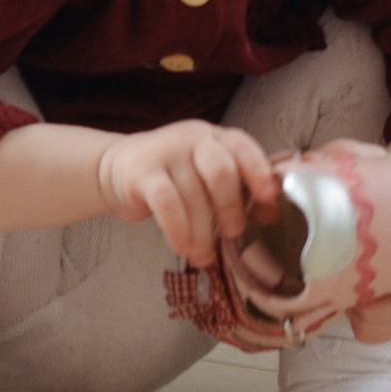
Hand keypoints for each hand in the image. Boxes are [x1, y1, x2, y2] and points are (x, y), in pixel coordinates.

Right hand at [95, 119, 281, 262]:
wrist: (115, 169)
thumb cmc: (174, 178)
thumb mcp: (207, 181)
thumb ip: (241, 193)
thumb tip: (275, 212)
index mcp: (216, 137)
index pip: (243, 146)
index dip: (259, 171)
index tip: (269, 197)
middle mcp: (193, 138)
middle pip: (221, 170)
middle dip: (231, 208)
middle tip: (231, 233)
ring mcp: (166, 151)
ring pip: (193, 194)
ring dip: (201, 232)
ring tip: (203, 254)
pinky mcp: (141, 171)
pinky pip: (167, 203)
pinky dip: (178, 229)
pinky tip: (182, 247)